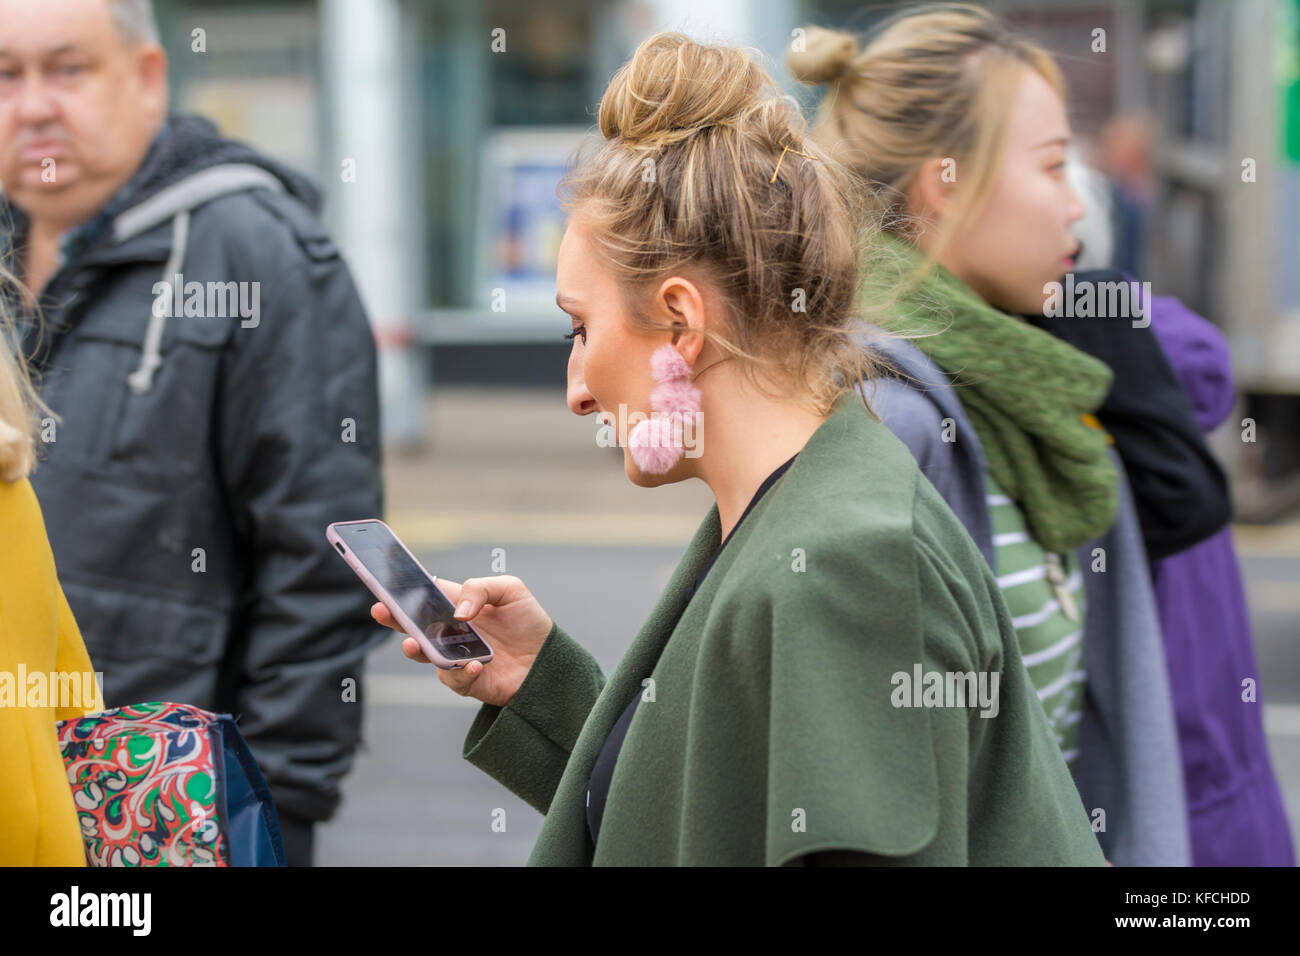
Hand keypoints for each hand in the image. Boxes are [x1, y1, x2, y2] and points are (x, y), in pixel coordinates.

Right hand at [370, 575, 551, 707]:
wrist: (551, 659)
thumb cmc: (529, 622)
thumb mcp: (511, 591)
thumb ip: (481, 588)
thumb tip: (458, 611)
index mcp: (458, 605)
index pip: (426, 595)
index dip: (405, 591)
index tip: (387, 587)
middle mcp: (451, 632)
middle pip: (414, 624)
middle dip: (395, 618)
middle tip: (382, 611)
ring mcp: (456, 657)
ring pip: (426, 655)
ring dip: (418, 649)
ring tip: (414, 644)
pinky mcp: (467, 681)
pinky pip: (454, 679)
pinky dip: (460, 673)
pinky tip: (474, 665)